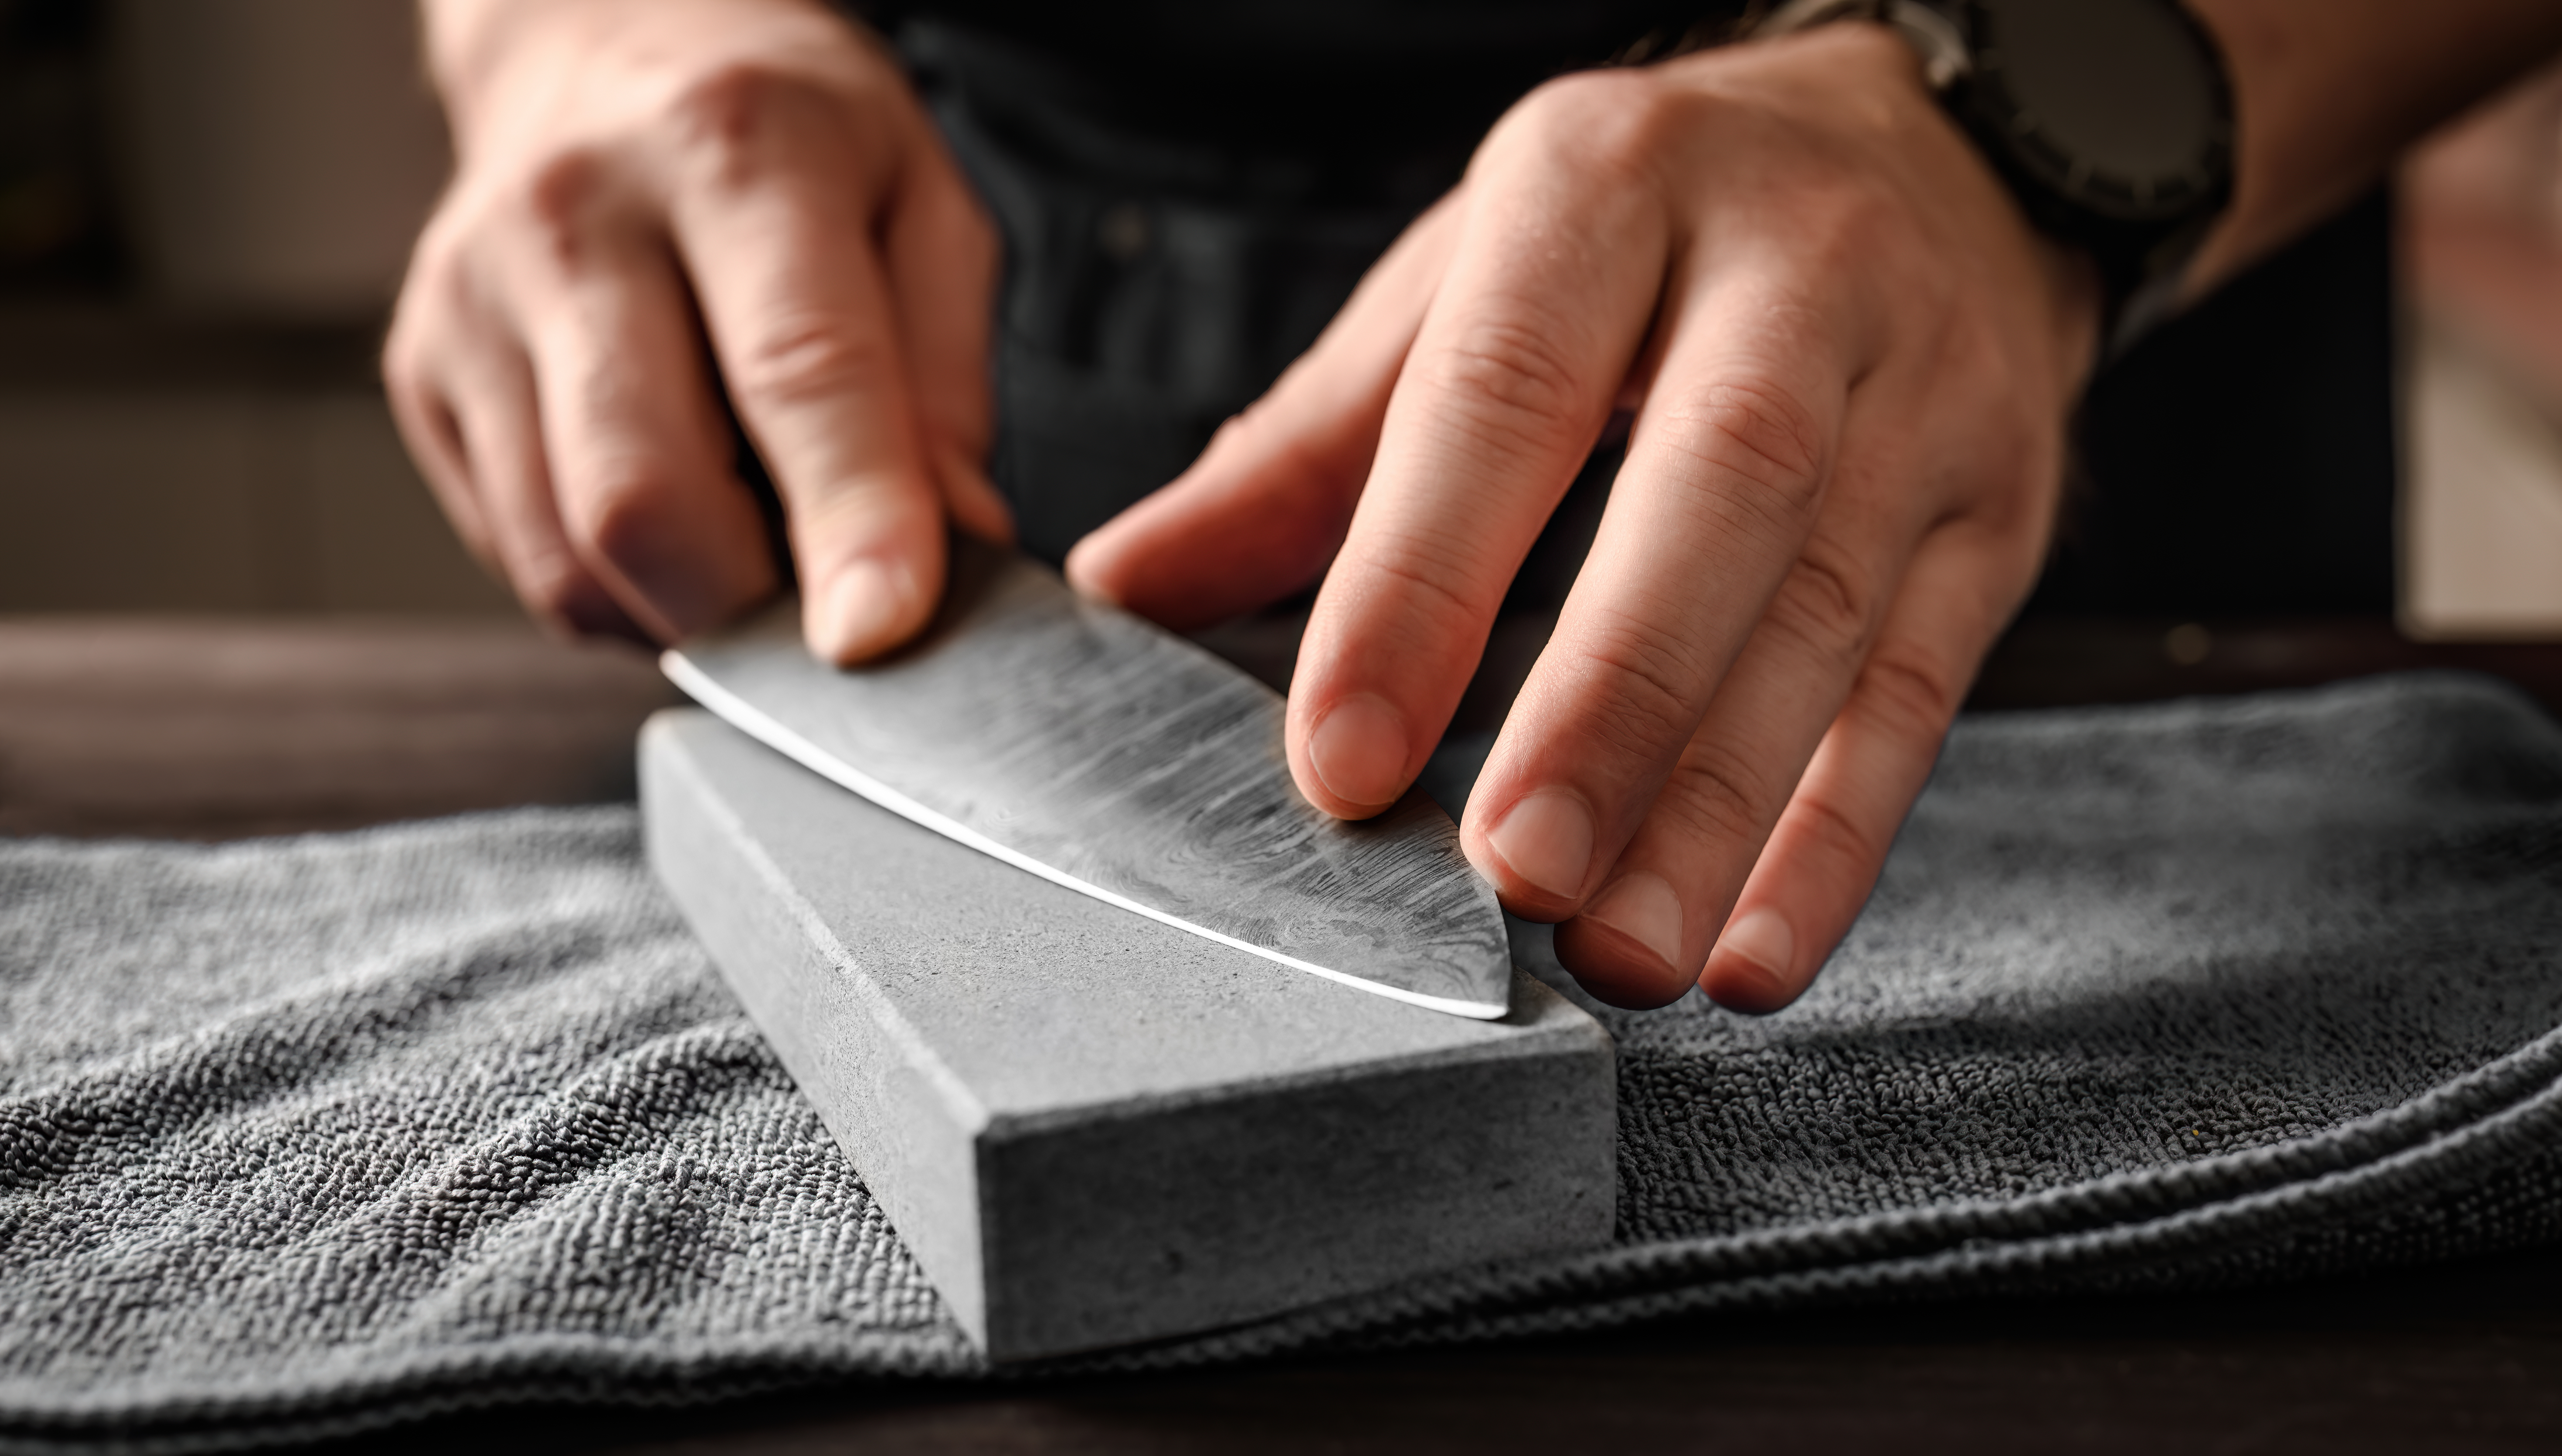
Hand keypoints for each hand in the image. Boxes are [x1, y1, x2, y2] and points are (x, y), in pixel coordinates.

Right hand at [385, 0, 1007, 657]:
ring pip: (570, 554)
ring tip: (751, 551)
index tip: (881, 632)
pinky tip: (672, 523)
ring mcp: (476, 302)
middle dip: (750, 605)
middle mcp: (579, 219)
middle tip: (824, 607)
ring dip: (682, 609)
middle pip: (646, 496)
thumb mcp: (921, 204)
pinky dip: (615, 588)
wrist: (604, 43)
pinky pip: (522, 555)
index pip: (796, 371)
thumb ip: (947, 380)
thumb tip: (956, 540)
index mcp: (734, 152)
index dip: (849, 521)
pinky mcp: (424, 375)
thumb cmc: (782, 134)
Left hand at [1069, 25, 2101, 1011]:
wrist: (1933, 153)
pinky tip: (1752, 946)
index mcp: (1613, 188)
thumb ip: (1305, 450)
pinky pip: (1923, 691)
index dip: (1418, 583)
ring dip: (1721, 806)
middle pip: (1717, 495)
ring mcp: (1924, 394)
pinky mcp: (1999, 512)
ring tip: (1621, 950)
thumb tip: (1132, 587)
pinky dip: (1837, 839)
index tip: (1340, 756)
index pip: (1505, 395)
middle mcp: (1794, 273)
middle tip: (1515, 870)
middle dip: (1611, 702)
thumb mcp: (1468, 280)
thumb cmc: (1654, 232)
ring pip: (1831, 616)